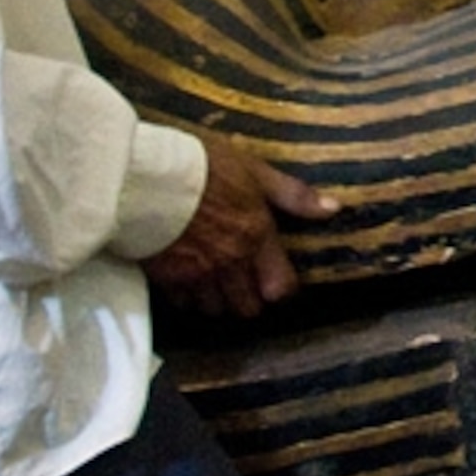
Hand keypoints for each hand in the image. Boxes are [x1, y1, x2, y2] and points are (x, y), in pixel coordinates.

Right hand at [142, 130, 337, 319]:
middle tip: (242, 282)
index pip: (281, 288)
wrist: (143, 175)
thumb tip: (333, 209)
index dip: (280, 289)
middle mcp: (231, 263)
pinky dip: (186, 298)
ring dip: (216, 301)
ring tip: (213, 282)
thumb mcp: (253, 170)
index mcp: (256, 236)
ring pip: (214, 309)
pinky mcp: (166, 279)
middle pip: (247, 308)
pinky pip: (183, 304)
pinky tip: (184, 280)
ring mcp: (197, 275)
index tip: (275, 280)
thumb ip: (292, 195)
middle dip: (247, 299)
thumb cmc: (200, 165)